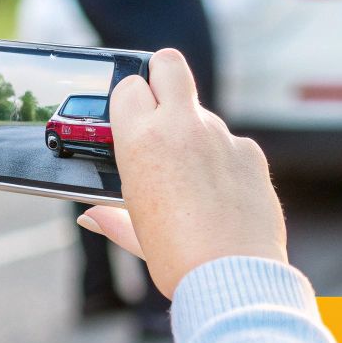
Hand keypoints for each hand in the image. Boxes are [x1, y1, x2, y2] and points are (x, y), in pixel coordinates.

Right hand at [77, 48, 285, 297]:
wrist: (234, 279)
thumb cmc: (178, 260)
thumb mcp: (136, 234)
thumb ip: (112, 218)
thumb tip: (91, 216)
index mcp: (141, 142)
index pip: (128, 86)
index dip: (129, 100)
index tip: (132, 117)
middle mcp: (182, 128)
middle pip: (169, 63)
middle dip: (162, 73)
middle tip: (162, 100)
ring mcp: (221, 136)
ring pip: (203, 113)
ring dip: (195, 133)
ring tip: (194, 180)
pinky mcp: (251, 152)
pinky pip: (232, 144)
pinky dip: (225, 160)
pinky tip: (224, 194)